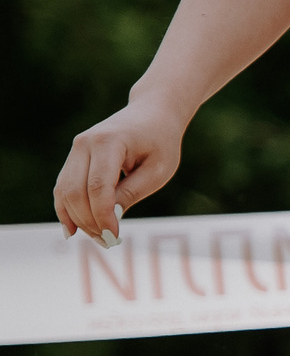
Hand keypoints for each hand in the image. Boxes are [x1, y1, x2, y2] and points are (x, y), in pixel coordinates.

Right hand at [55, 97, 187, 244]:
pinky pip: (64, 187)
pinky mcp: (75, 157)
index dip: (103, 216)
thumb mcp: (158, 170)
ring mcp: (76, 149)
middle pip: (76, 191)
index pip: (98, 187)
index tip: (114, 237)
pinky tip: (73, 230)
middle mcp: (85, 143)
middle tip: (109, 242)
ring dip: (77, 219)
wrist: (151, 113)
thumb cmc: (161, 142)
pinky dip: (66, 209)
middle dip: (89, 221)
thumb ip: (132, 192)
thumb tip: (110, 217)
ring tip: (99, 238)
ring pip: (64, 190)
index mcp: (109, 143)